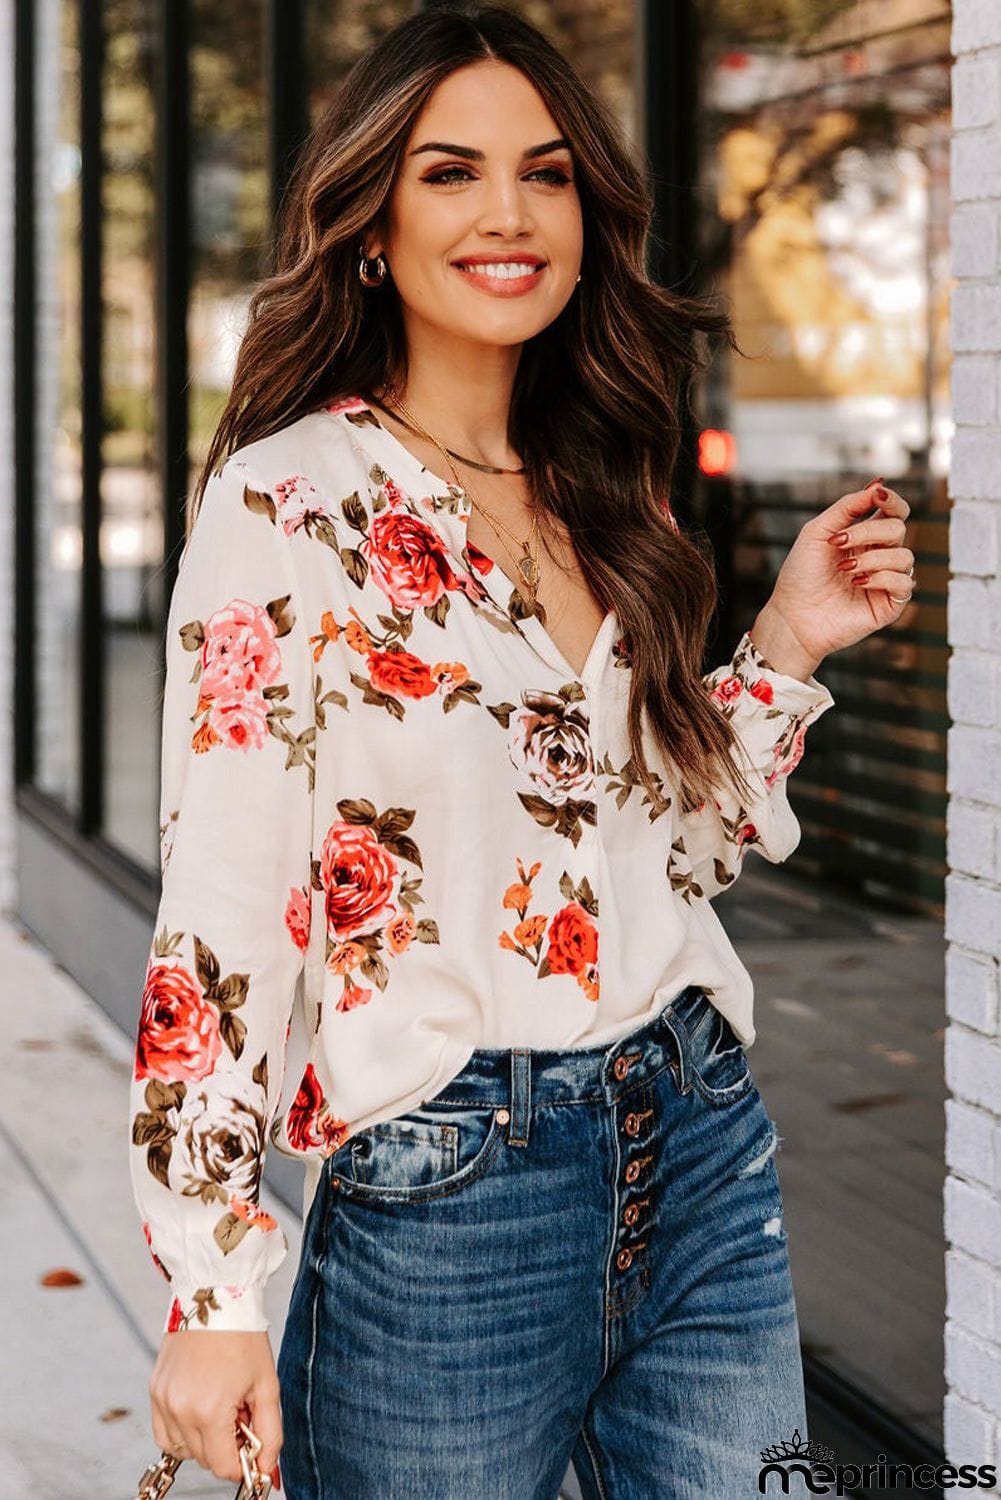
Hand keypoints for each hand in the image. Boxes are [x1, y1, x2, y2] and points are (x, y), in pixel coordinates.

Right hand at [149, 1327, 282, 1485]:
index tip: (252, 1443)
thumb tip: (267, 1468)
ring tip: (220, 1406)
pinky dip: (181, 1430)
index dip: (243, 1462)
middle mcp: (179, 1409)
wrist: (216, 1295)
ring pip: (182, 1449)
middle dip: (225, 1446)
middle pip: (204, 1460)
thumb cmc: (243, 1336)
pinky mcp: (154, 1390)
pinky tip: (200, 1406)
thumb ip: (270, 1434)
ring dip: (203, 1440)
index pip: (223, 1467)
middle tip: (240, 1414)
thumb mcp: (267, 1386)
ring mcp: (162, 1400)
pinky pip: (163, 1432)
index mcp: (208, 1410)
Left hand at [760, 479, 913, 668]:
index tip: (877, 495)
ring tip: (845, 570)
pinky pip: (905, 582)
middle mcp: (878, 556)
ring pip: (904, 556)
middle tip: (839, 543)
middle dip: (869, 532)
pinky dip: (882, 578)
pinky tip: (859, 583)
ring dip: (872, 558)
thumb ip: (847, 506)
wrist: (792, 615)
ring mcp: (886, 580)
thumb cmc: (801, 575)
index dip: (892, 500)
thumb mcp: (817, 531)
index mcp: (864, 537)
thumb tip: (878, 485)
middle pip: (898, 529)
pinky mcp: (889, 604)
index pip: (894, 512)